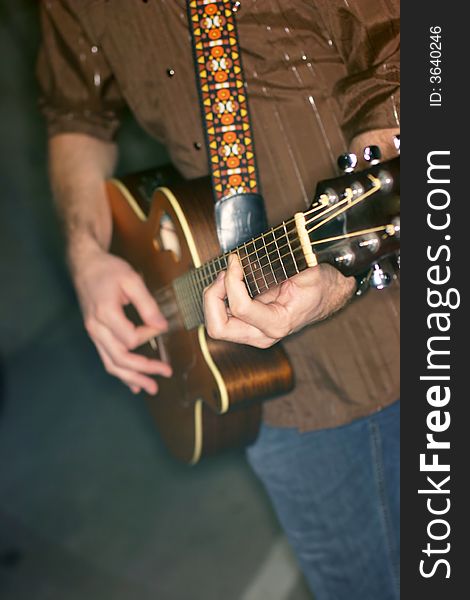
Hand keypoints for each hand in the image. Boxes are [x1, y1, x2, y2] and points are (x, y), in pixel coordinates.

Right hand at [74, 248, 171, 393]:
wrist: (85, 265)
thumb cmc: (108, 270)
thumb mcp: (131, 280)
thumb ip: (147, 304)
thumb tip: (162, 326)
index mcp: (105, 313)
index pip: (131, 338)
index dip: (149, 335)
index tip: (160, 327)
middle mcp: (96, 328)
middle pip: (120, 359)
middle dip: (144, 370)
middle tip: (165, 373)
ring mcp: (94, 334)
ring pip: (111, 364)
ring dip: (131, 378)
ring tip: (150, 388)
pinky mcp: (95, 335)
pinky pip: (106, 359)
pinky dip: (120, 373)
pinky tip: (132, 383)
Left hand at [203, 255, 355, 347]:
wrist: (329, 295)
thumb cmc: (319, 283)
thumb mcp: (304, 269)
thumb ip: (277, 266)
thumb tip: (243, 260)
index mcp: (278, 324)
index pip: (240, 307)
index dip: (231, 280)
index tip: (236, 260)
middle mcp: (262, 335)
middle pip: (218, 327)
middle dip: (213, 297)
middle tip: (224, 274)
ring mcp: (253, 333)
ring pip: (215, 325)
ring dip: (214, 298)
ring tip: (227, 275)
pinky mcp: (248, 327)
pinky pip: (221, 317)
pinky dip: (218, 298)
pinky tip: (230, 281)